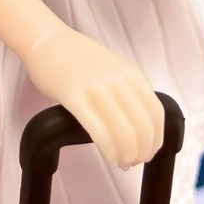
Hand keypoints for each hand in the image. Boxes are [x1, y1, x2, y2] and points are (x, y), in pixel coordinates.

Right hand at [24, 24, 164, 170]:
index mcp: (132, 74)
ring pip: (124, 133)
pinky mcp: (75, 97)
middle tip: (132, 162)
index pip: (156, 114)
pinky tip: (109, 157)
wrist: (47, 40)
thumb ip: (128, 92)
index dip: (156, 140)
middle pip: (142, 128)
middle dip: (141, 152)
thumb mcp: (114, 69)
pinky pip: (99, 131)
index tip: (148, 153)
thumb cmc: (78, 57)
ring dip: (127, 155)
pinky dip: (109, 151)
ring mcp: (97, 88)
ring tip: (121, 162)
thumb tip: (139, 128)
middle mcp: (118, 81)